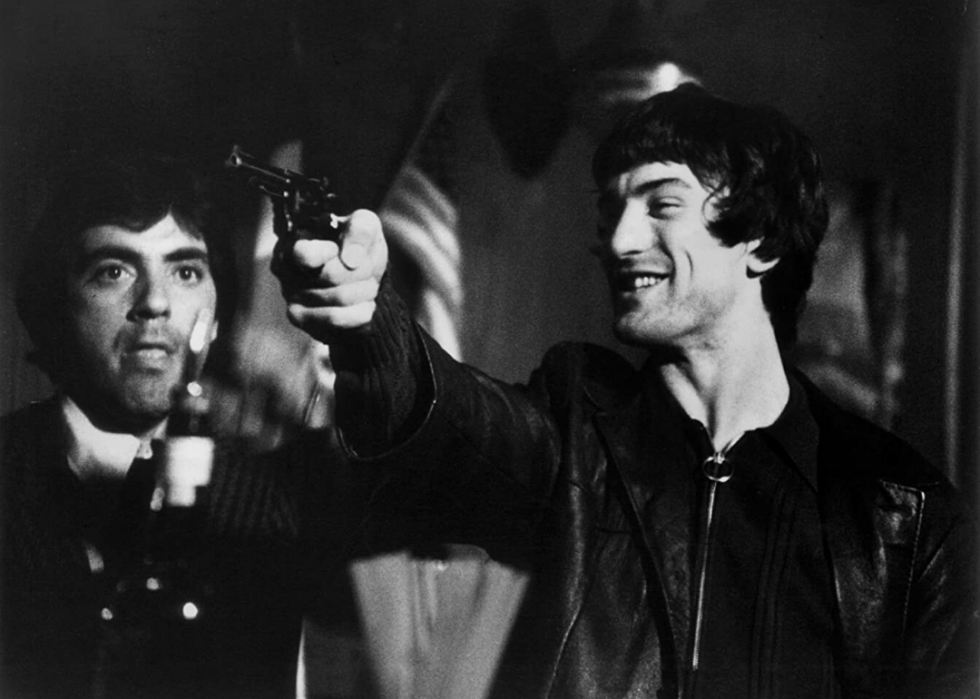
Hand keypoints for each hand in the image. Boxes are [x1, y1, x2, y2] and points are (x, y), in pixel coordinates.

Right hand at [272, 209, 387, 343]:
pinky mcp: (301, 318)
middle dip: (362, 272)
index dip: (326, 254)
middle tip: (365, 268)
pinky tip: (361, 303)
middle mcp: (286, 266)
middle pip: (332, 275)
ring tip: (365, 285)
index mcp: (297, 237)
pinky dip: (360, 311)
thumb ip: (361, 229)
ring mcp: (291, 293)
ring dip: (365, 292)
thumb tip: (350, 259)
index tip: (338, 250)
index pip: (304, 253)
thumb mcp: (366, 226)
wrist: (364, 280)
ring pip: (339, 298)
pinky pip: (337, 319)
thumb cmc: (358, 248)